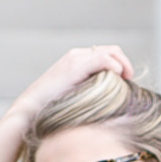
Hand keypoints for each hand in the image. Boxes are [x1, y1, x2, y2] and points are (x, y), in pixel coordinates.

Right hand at [0, 46, 135, 161]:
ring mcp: (76, 59)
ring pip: (110, 51)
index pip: (105, 54)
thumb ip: (87, 97)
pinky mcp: (76, 66)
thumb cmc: (49, 112)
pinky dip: (115, 66)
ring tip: (127, 79)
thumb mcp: (73, 101)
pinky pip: (103, 59)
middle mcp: (77, 56)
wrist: (30, 110)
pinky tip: (119, 78)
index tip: (126, 82)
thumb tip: (104, 111)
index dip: (119, 64)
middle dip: (124, 62)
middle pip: (111, 49)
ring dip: (123, 64)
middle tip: (130, 79)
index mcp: (76, 62)